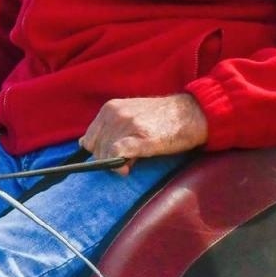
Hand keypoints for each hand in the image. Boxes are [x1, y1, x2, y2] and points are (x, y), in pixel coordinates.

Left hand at [79, 93, 207, 174]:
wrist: (192, 114)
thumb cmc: (163, 118)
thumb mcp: (131, 114)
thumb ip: (109, 127)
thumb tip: (84, 145)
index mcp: (110, 108)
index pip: (89, 140)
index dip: (99, 153)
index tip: (112, 158)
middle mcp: (115, 114)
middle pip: (96, 149)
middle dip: (108, 160)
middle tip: (128, 160)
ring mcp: (127, 125)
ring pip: (105, 154)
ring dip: (116, 164)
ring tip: (134, 160)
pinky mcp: (140, 138)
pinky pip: (116, 155)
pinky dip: (117, 165)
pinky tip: (127, 168)